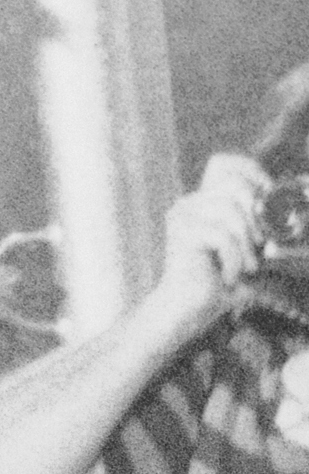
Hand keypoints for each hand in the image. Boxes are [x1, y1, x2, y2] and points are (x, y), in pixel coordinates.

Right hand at [159, 152, 274, 304]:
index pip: (223, 163)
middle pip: (233, 185)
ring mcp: (182, 215)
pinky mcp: (181, 232)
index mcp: (205, 201)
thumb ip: (262, 233)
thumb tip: (293, 219)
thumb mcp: (248, 252)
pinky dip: (235, 258)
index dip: (251, 172)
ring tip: (246, 267)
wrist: (190, 309)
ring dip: (247, 244)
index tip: (269, 198)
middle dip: (256, 215)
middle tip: (260, 244)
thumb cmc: (220, 283)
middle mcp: (190, 202)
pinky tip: (229, 275)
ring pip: (230, 211)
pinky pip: (222, 235)